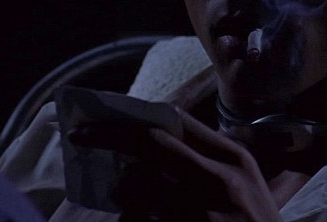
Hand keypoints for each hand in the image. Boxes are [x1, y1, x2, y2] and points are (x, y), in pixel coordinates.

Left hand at [67, 107, 282, 221]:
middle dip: (108, 137)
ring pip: (135, 191)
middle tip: (80, 136)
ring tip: (126, 201)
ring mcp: (201, 215)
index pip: (176, 121)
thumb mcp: (247, 187)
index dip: (136, 115)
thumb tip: (150, 137)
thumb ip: (208, 159)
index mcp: (235, 160)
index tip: (106, 116)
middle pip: (149, 145)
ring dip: (122, 196)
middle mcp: (219, 181)